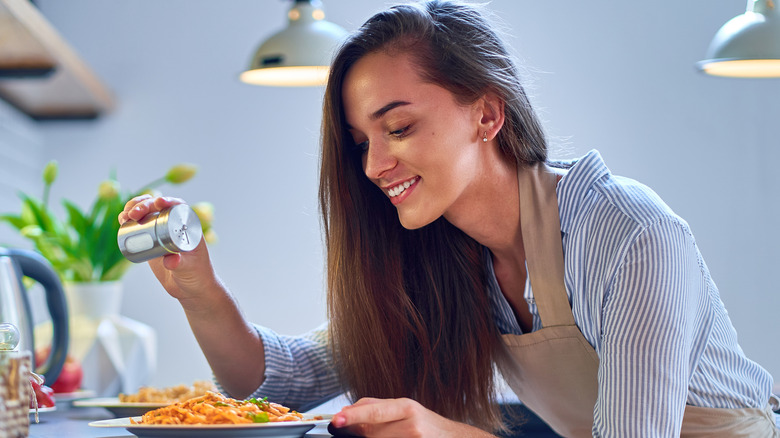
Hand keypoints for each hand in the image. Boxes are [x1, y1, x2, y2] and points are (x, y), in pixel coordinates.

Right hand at [118, 195, 217, 307]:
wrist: (189, 288)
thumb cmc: (196, 276)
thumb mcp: (189, 269)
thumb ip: (181, 264)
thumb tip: (171, 260)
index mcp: (189, 225)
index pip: (179, 206)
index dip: (168, 200)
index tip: (158, 203)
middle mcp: (175, 224)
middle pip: (158, 207)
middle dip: (144, 204)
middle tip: (133, 214)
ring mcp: (162, 230)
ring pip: (147, 212)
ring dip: (134, 207)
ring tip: (125, 216)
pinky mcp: (151, 239)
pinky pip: (139, 224)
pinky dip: (129, 218)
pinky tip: (122, 219)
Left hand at [329, 398, 494, 437]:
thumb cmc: (426, 425)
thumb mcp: (404, 409)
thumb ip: (376, 407)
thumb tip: (347, 410)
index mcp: (406, 407)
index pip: (375, 410)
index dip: (354, 416)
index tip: (336, 419)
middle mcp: (411, 425)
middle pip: (371, 432)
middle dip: (356, 432)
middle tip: (343, 429)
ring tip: (386, 433)